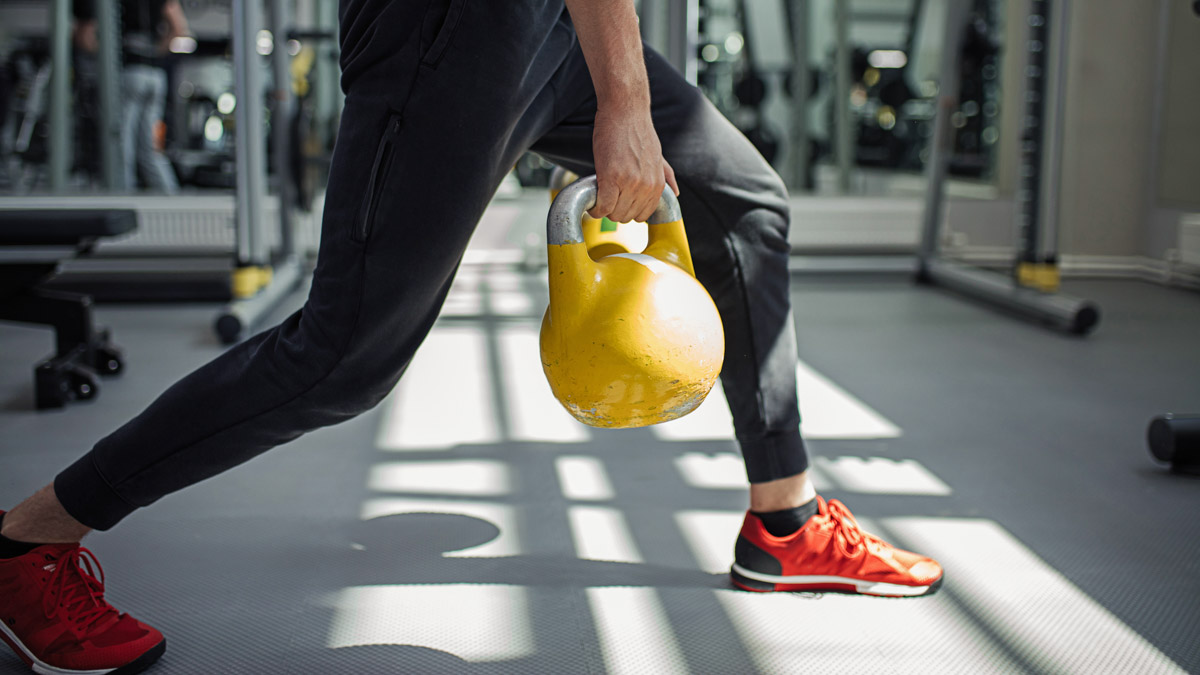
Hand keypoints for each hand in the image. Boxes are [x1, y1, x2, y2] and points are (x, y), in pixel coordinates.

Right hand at [590, 103, 679, 223]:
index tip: (617, 202)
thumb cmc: (637, 131)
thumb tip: (676, 192)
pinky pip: (602, 206)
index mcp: (657, 184)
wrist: (625, 111)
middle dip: (614, 210)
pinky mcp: (610, 178)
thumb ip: (666, 175)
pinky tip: (593, 197)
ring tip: (600, 193)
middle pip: (626, 217)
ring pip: (613, 214)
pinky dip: (595, 207)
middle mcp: (646, 187)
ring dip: (603, 208)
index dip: (627, 210)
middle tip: (606, 195)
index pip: (642, 216)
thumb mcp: (658, 155)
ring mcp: (629, 183)